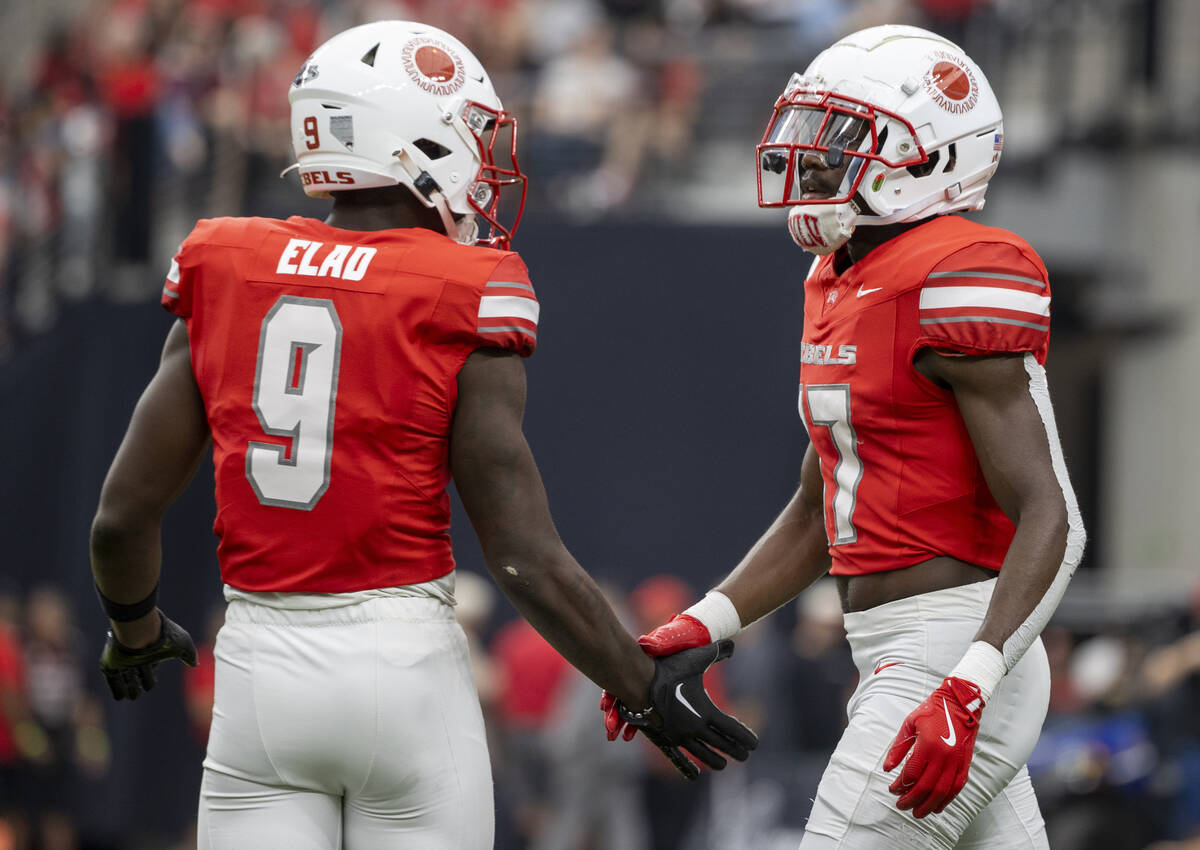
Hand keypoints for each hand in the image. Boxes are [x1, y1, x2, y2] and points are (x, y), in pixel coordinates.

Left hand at [99, 610, 197, 700]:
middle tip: (140, 689)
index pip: (148, 674)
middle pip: (137, 679)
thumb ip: (189, 654)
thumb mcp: (183, 643)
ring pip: (125, 682)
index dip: (149, 680)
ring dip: (130, 690)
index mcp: (150, 656)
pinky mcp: (110, 664)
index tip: (150, 677)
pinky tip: (122, 696)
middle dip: (139, 687)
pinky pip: (112, 681)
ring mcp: (122, 663)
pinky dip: (117, 690)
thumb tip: (194, 664)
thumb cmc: (162, 635)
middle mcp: (136, 660)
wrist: (139, 629)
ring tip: (133, 695)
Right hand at [602, 612, 715, 740]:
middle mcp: (639, 676)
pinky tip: (627, 735)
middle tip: (610, 727)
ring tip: (613, 735)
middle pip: (620, 696)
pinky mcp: (651, 697)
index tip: (605, 707)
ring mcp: (644, 687)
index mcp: (640, 663)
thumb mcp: (670, 640)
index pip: (621, 679)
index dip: (612, 694)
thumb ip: (659, 642)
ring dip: (620, 721)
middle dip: (614, 713)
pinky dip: (632, 724)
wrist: (689, 642)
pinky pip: (639, 712)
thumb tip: (646, 643)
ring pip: (627, 707)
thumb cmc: (679, 640)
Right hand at [610, 640, 756, 779]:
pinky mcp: (664, 739)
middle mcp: (695, 728)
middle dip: (736, 751)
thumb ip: (717, 651)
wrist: (637, 681)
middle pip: (722, 745)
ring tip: (724, 765)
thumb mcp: (696, 657)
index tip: (755, 744)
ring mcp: (679, 736)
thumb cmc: (668, 668)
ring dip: (716, 761)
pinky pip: (678, 759)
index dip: (746, 738)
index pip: (733, 730)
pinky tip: (695, 775)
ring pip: (702, 754)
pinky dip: (688, 768)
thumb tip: (733, 645)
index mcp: (707, 712)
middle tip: (745, 755)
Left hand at [882, 677, 984, 817]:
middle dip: (911, 800)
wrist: (960, 704)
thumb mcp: (910, 724)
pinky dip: (946, 801)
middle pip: (925, 787)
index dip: (899, 785)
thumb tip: (887, 768)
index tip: (892, 789)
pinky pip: (956, 788)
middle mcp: (943, 756)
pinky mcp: (965, 765)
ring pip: (941, 792)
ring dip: (928, 805)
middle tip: (901, 805)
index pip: (910, 774)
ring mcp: (956, 762)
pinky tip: (937, 807)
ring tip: (917, 813)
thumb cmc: (932, 711)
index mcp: (927, 745)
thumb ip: (898, 748)